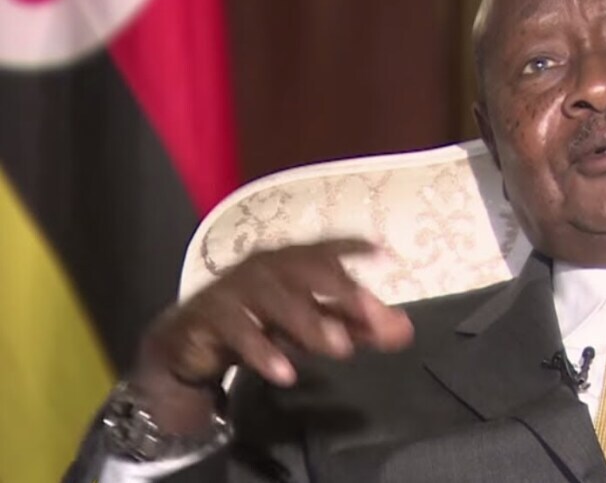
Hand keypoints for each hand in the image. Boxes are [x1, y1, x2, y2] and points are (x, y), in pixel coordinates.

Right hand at [130, 239, 413, 433]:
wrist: (188, 345)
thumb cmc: (259, 324)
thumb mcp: (312, 327)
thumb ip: (357, 327)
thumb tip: (404, 329)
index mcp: (289, 261)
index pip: (324, 247)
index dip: (351, 245)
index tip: (384, 254)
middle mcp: (262, 266)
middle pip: (304, 268)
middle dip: (340, 290)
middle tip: (371, 315)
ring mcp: (233, 288)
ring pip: (273, 296)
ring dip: (308, 321)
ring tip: (340, 350)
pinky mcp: (207, 316)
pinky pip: (236, 329)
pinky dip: (262, 350)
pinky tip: (286, 373)